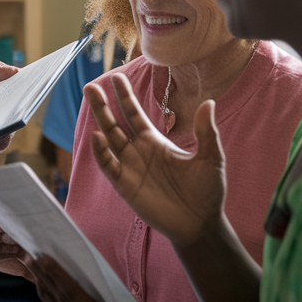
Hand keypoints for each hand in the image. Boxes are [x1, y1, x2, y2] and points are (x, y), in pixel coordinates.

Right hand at [26, 255, 192, 301]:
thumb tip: (102, 288)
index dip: (47, 288)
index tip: (36, 269)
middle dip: (42, 278)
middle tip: (29, 255)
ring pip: (64, 298)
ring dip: (48, 276)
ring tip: (38, 256)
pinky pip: (79, 300)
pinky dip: (64, 281)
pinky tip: (55, 265)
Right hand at [86, 75, 226, 248]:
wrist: (200, 224)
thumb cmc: (207, 192)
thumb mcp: (211, 158)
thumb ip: (206, 132)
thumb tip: (209, 103)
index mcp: (155, 141)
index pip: (134, 114)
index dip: (125, 96)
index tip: (117, 77)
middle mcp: (138, 151)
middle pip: (115, 122)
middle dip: (103, 104)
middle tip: (91, 85)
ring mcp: (129, 167)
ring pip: (108, 139)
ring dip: (99, 119)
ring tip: (91, 100)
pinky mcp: (125, 185)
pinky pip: (108, 165)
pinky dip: (101, 152)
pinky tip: (98, 136)